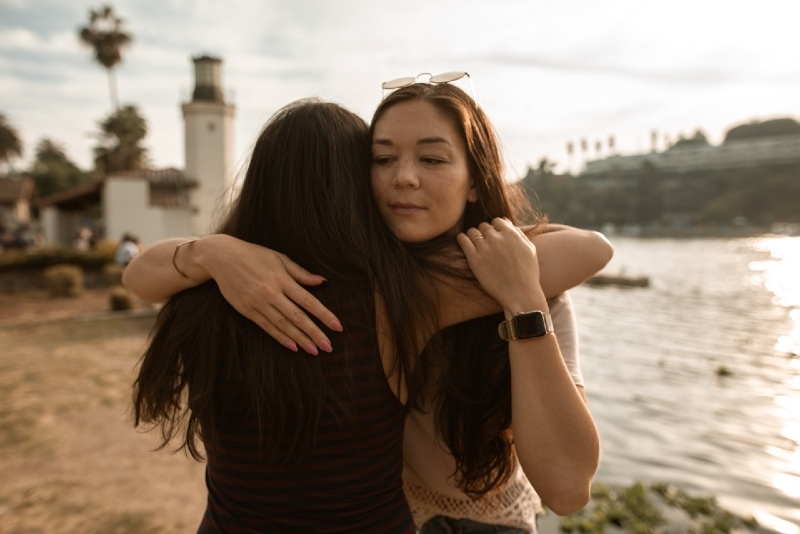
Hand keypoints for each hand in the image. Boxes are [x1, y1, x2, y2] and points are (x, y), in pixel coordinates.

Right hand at [203, 236, 342, 354]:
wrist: (221, 257)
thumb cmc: (254, 255)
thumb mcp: (279, 258)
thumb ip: (301, 273)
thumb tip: (322, 281)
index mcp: (282, 279)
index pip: (308, 301)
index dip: (324, 315)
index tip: (337, 327)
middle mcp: (271, 293)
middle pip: (297, 317)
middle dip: (315, 333)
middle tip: (328, 347)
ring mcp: (258, 303)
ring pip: (283, 325)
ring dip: (300, 339)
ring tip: (314, 351)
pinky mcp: (247, 310)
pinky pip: (267, 327)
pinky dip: (280, 338)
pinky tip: (293, 347)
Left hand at [456, 218, 545, 311]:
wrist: (520, 294)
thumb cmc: (527, 273)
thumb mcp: (529, 249)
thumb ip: (518, 233)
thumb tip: (505, 221)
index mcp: (511, 234)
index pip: (496, 221)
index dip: (495, 228)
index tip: (494, 236)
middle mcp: (497, 238)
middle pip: (484, 226)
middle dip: (484, 233)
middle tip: (485, 243)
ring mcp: (484, 247)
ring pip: (472, 232)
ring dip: (473, 235)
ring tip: (475, 244)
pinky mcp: (474, 258)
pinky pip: (463, 240)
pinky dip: (462, 238)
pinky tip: (463, 241)